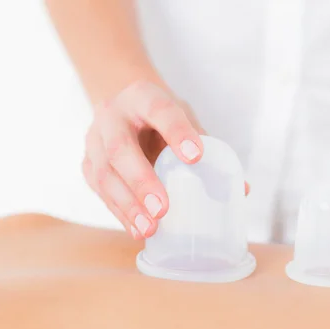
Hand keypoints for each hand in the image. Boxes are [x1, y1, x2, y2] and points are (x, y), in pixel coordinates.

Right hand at [82, 80, 205, 239]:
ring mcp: (94, 140)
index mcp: (142, 96)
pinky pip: (100, 191)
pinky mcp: (87, 164)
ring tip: (150, 229)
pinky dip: (120, 213)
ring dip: (128, 205)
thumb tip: (242, 190)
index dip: (177, 132)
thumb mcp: (185, 119)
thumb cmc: (162, 117)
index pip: (159, 109)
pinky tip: (137, 230)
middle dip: (141, 181)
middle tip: (162, 208)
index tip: (196, 156)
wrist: (123, 107)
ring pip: (104, 174)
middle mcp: (112, 115)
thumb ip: (209, 148)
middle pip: (120, 148)